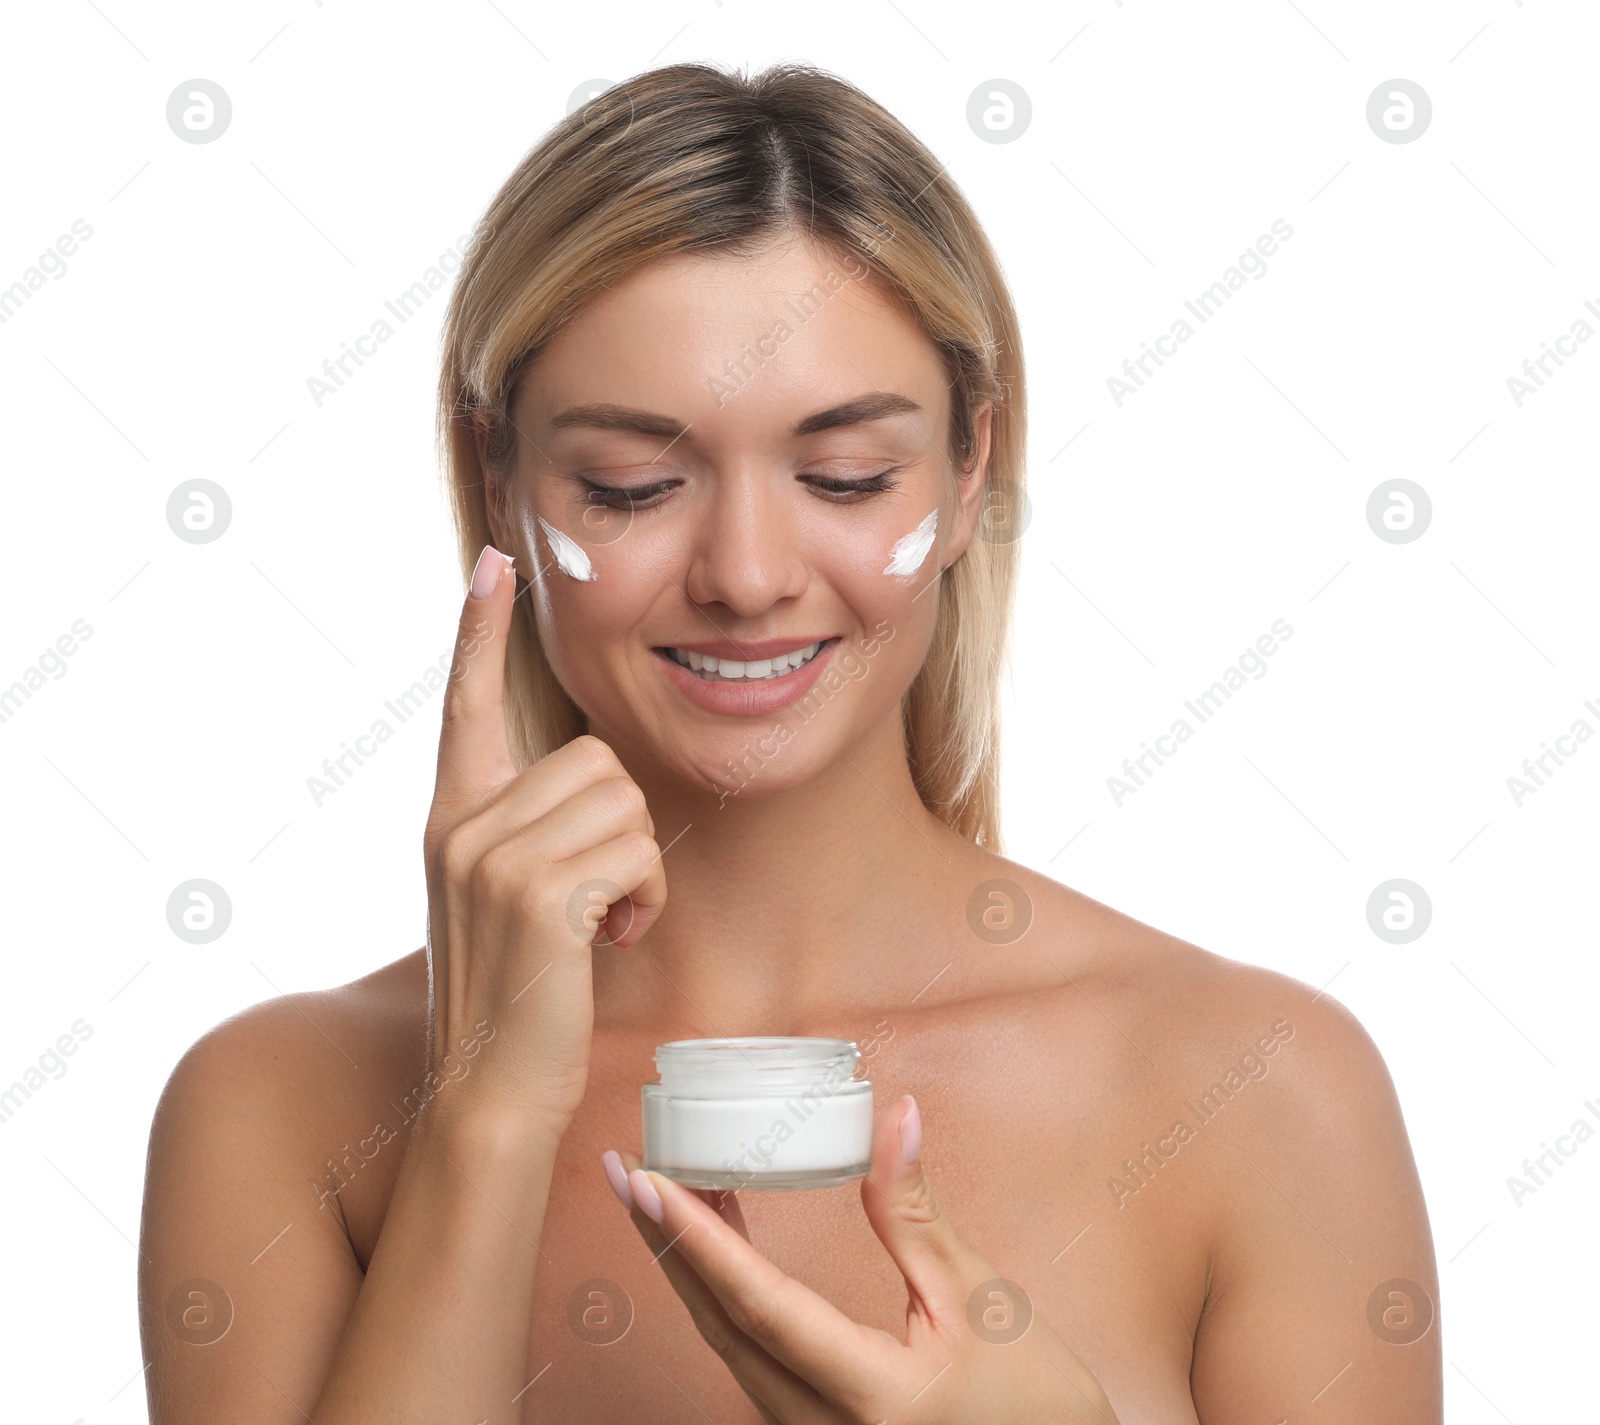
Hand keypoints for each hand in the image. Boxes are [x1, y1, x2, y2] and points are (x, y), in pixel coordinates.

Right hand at [421, 543, 667, 1130]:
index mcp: (452, 816)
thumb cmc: (517, 994)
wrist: (491, 1091)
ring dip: (638, 866)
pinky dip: (645, 897)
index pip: (466, 701)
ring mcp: (494, 856)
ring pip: (623, 802)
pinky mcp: (537, 892)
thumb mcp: (503, 897)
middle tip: (598, 896)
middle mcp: (462, 824)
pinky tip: (613, 940)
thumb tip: (591, 775)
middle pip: (595, 758)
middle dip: (622, 827)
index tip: (493, 562)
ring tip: (603, 921)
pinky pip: (637, 851)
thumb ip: (527, 829)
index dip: (479, 629)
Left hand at [601, 1096, 1119, 1423]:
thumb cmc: (1034, 1404)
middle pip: (721, 1327)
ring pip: (728, 1348)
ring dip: (691, 1268)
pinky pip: (750, 1360)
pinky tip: (716, 1249)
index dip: (696, 1239)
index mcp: (870, 1395)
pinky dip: (723, 1298)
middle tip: (628, 1170)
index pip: (760, 1305)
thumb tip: (895, 1116)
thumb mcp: (979, 1301)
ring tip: (667, 1192)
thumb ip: (918, 1215)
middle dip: (666, 1244)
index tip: (645, 1182)